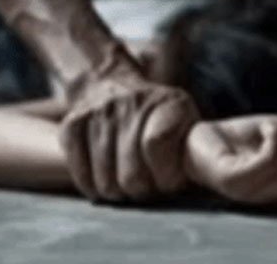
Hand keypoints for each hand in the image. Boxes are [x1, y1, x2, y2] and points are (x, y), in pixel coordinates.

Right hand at [60, 76, 199, 201]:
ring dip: (118, 192)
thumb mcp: (186, 123)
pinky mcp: (72, 124)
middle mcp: (131, 103)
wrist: (111, 84)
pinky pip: (80, 173)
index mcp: (168, 104)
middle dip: (142, 191)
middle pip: (131, 174)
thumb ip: (195, 150)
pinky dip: (92, 186)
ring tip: (128, 182)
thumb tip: (204, 180)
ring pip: (105, 180)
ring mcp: (98, 112)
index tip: (169, 182)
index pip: (157, 145)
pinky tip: (104, 179)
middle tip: (146, 186)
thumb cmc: (159, 118)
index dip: (165, 176)